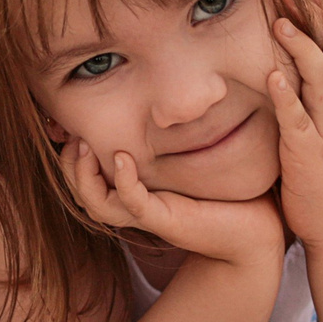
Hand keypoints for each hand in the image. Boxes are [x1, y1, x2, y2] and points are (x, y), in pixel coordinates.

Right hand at [61, 138, 284, 269]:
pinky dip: (124, 181)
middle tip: (69, 134)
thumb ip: (174, 132)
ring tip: (82, 145)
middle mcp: (133, 205)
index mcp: (134, 191)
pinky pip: (133, 204)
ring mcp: (147, 215)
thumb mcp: (194, 154)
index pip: (86, 176)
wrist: (256, 229)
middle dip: (67, 164)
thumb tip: (167, 92)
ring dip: (83, 175)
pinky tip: (122, 158)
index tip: (69, 123)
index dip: (70, 153)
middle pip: (81, 192)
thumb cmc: (227, 190)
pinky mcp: (165, 220)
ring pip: (97, 204)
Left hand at [269, 16, 322, 250]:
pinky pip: (298, 122)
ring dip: (301, 49)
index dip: (316, 7)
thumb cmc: (311, 173)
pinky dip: (286, 99)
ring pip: (318, 80)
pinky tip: (271, 77)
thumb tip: (272, 64)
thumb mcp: (304, 125)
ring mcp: (321, 129)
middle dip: (313, 14)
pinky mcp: (308, 154)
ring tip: (280, 21)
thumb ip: (293, 94)